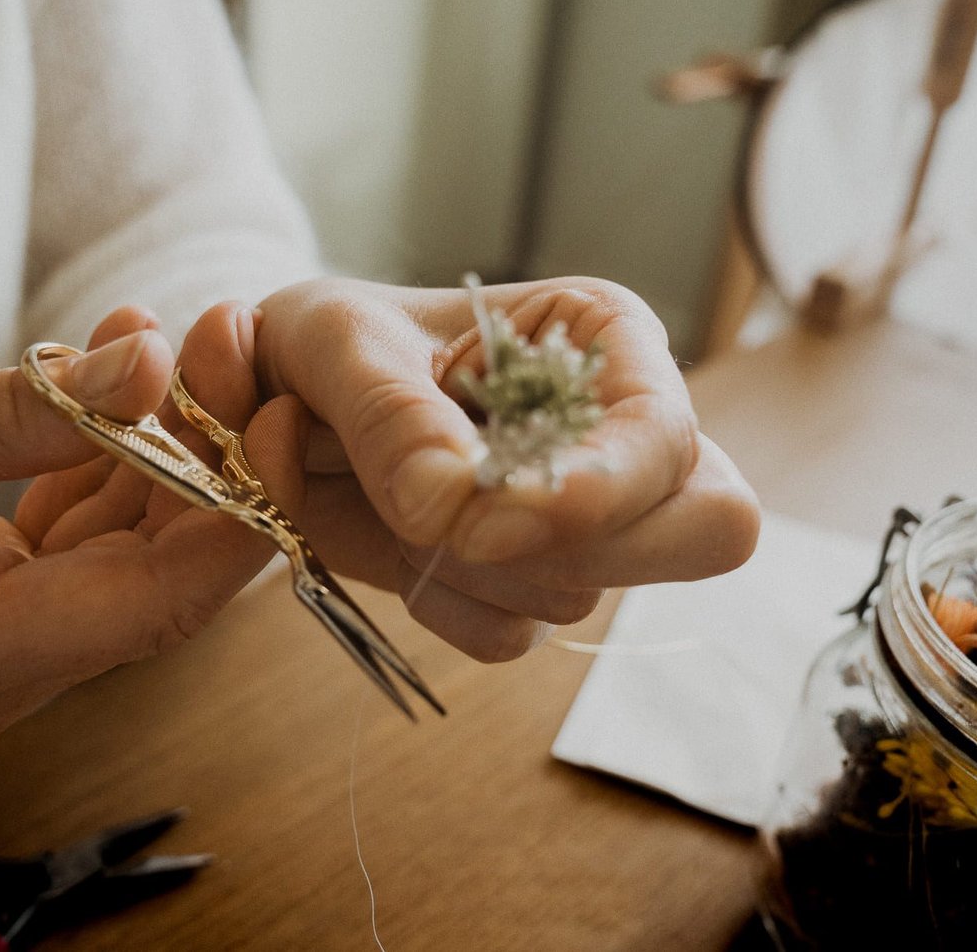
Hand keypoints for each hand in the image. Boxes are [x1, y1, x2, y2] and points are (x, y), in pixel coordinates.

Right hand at [0, 309, 302, 762]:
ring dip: (166, 449)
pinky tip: (117, 368)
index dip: (239, 510)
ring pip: (125, 559)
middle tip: (239, 337)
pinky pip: (76, 547)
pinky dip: (105, 464)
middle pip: (152, 583)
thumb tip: (155, 366)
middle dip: (214, 458)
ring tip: (187, 329)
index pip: (144, 605)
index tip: (291, 405)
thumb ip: (10, 411)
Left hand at [241, 276, 759, 660]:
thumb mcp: (339, 344)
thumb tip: (449, 509)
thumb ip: (393, 416)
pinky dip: (442, 607)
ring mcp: (580, 519)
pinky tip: (397, 546)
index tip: (484, 528)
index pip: (668, 439)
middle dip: (581, 550)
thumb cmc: (327, 341)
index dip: (599, 497)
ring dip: (474, 571)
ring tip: (393, 500)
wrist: (274, 399)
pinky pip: (511, 635)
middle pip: (702, 530)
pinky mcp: (525, 584)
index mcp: (605, 341)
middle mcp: (616, 430)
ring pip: (584, 593)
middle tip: (465, 536)